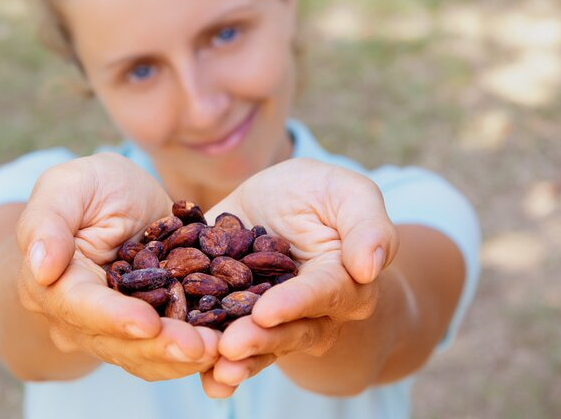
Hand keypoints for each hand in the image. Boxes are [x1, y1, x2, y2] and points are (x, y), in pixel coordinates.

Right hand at [16, 153, 217, 379]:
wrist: (116, 202)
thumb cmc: (88, 188)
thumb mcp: (67, 187)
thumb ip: (48, 222)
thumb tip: (40, 267)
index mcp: (54, 284)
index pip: (81, 307)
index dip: (113, 318)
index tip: (148, 324)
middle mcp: (79, 319)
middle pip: (117, 342)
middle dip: (160, 347)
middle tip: (201, 347)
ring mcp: (113, 330)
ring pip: (145, 355)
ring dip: (183, 357)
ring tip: (220, 349)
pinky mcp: (147, 329)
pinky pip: (168, 350)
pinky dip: (195, 351)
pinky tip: (225, 344)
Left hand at [199, 158, 398, 395]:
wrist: (279, 199)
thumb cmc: (321, 194)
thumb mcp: (349, 194)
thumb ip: (368, 226)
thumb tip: (369, 268)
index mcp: (343, 283)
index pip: (322, 294)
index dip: (295, 303)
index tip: (266, 312)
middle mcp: (311, 313)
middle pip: (289, 331)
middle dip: (259, 340)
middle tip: (230, 347)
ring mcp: (272, 319)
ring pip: (259, 345)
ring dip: (237, 362)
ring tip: (215, 372)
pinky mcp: (236, 315)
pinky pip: (226, 337)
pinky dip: (210, 358)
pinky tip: (196, 368)